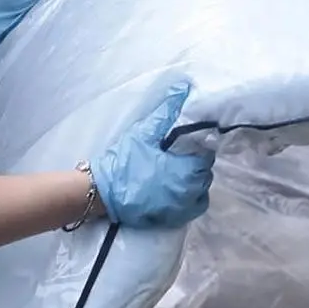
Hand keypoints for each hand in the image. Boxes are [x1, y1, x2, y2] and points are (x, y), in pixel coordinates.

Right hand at [92, 83, 213, 228]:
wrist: (102, 193)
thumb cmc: (123, 162)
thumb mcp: (144, 133)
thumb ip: (165, 112)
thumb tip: (182, 89)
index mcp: (187, 169)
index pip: (207, 154)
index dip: (198, 146)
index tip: (186, 143)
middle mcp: (190, 191)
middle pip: (205, 172)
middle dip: (196, 163)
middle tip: (179, 155)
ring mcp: (183, 207)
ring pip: (201, 190)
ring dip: (194, 180)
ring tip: (177, 171)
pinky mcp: (174, 218)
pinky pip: (194, 206)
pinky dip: (191, 197)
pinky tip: (176, 188)